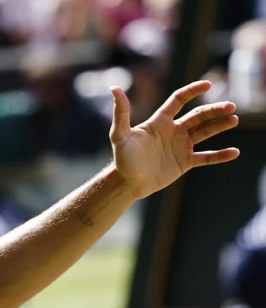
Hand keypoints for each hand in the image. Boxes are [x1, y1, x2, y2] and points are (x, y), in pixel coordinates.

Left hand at [110, 80, 239, 199]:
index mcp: (160, 121)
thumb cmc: (122, 158)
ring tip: (234, 120)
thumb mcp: (120, 135)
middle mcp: (173, 131)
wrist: (127, 183)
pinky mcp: (185, 162)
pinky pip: (206, 157)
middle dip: (214, 110)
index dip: (192, 90)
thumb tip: (114, 88)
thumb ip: (121, 112)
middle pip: (198, 115)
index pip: (179, 100)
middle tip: (231, 106)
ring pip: (205, 132)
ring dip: (220, 126)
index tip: (208, 84)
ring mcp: (181, 146)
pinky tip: (234, 152)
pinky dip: (220, 155)